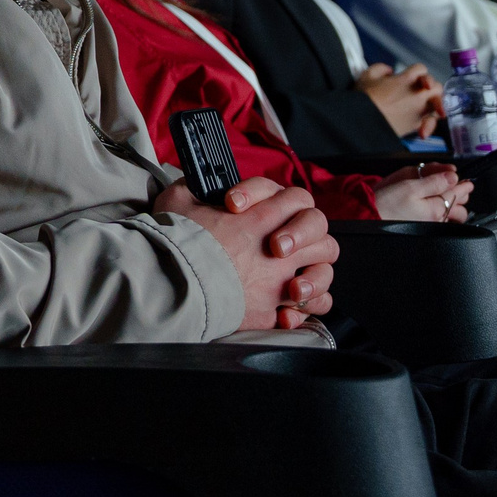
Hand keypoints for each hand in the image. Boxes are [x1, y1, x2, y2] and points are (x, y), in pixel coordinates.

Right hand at [154, 177, 336, 330]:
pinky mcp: (271, 312)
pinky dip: (303, 309)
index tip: (257, 215)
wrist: (173, 285)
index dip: (284, 203)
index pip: (297, 200)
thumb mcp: (179, 199)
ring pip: (323, 273)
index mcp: (260, 219)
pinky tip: (287, 308)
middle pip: (321, 235)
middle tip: (281, 248)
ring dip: (314, 275)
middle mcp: (277, 251)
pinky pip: (307, 309)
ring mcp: (278, 283)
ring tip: (294, 280)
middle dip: (308, 239)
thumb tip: (198, 184)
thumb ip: (196, 187)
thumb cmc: (176, 243)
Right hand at [358, 62, 443, 137]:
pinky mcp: (416, 124)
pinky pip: (431, 122)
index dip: (415, 72)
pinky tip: (424, 128)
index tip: (407, 77)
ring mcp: (419, 110)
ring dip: (435, 103)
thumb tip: (388, 71)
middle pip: (436, 86)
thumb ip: (381, 68)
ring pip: (439, 103)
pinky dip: (430, 124)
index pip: (421, 69)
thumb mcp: (367, 75)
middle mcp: (418, 94)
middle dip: (430, 87)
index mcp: (407, 79)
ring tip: (428, 106)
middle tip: (421, 90)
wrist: (364, 121)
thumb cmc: (365, 99)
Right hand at [373, 165, 471, 223]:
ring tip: (449, 194)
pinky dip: (442, 210)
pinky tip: (436, 204)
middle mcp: (437, 218)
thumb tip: (452, 176)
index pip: (457, 193)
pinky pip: (440, 219)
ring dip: (453, 203)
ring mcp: (431, 224)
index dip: (463, 185)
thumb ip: (434, 181)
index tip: (468, 181)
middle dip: (461, 195)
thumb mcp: (410, 185)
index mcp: (436, 207)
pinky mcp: (423, 227)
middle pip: (459, 207)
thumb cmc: (386, 202)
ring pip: (451, 214)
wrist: (370, 217)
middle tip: (459, 185)